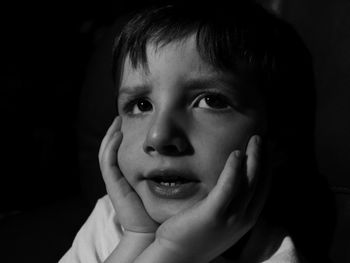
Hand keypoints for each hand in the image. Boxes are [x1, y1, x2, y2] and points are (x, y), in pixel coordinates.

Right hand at [98, 116, 158, 233]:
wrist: (150, 230)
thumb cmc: (157, 209)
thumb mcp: (162, 186)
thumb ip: (166, 173)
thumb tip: (180, 157)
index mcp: (127, 176)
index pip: (120, 152)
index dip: (121, 138)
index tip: (130, 123)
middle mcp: (118, 176)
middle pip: (110, 150)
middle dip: (113, 133)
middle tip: (119, 117)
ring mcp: (114, 180)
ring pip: (106, 153)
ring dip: (110, 136)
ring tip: (117, 121)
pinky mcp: (113, 184)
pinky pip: (108, 161)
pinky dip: (111, 147)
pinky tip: (117, 135)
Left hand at [155, 135, 267, 262]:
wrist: (177, 256)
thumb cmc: (195, 234)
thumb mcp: (220, 219)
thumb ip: (229, 202)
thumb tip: (232, 183)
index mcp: (245, 219)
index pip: (262, 189)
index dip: (266, 168)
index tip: (267, 150)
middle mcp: (244, 219)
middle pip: (259, 183)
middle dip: (264, 159)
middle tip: (264, 138)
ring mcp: (231, 218)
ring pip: (248, 182)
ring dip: (254, 158)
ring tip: (255, 139)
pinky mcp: (213, 214)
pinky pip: (228, 187)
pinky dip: (234, 169)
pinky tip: (237, 153)